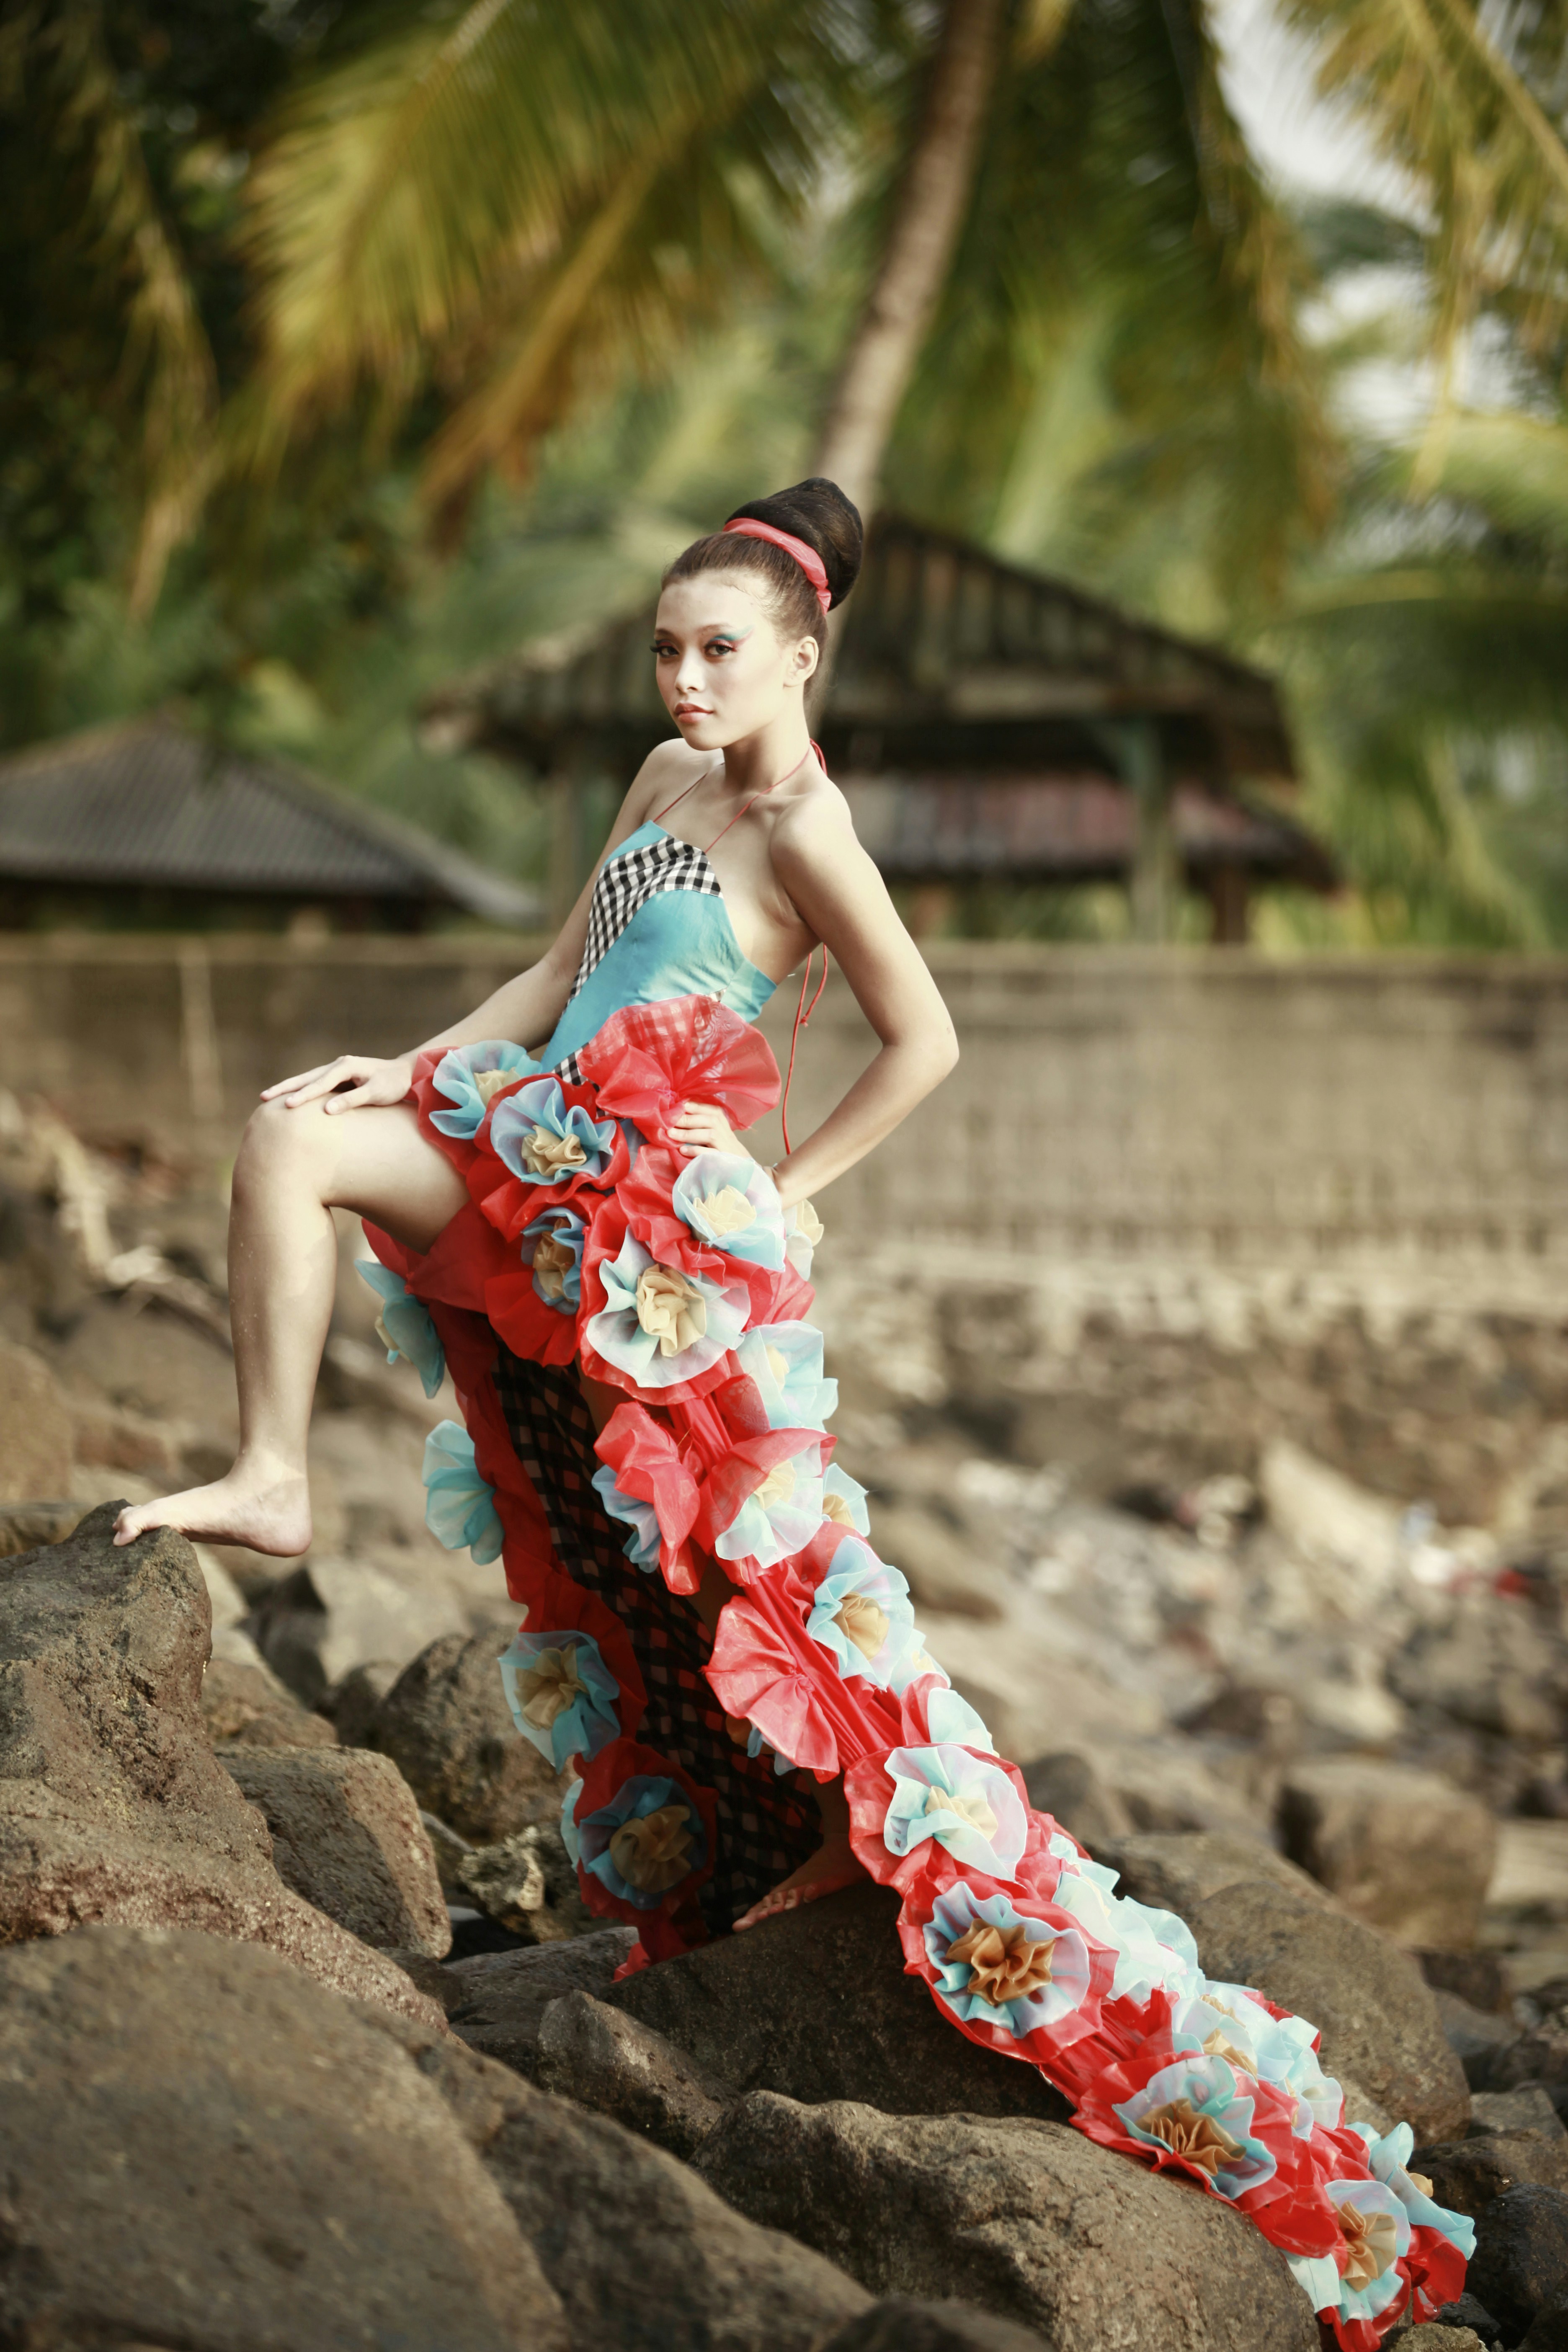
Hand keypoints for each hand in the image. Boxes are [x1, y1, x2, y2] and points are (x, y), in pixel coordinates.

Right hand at [261, 1053, 417, 1113]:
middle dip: (285, 1087)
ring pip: (308, 1078)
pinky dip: (300, 1089)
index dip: (304, 1095)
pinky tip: (288, 1097)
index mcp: (346, 1066)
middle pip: (306, 1077)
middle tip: (263, 1097)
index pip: (320, 1083)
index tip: (287, 1105)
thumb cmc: (392, 1085)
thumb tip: (327, 1110)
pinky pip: (315, 1083)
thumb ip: (352, 1100)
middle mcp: (338, 1065)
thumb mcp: (376, 1093)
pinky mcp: (338, 1077)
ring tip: (267, 1096)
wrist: (404, 1074)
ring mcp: (336, 1069)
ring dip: (289, 1087)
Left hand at [667, 1100, 743, 1157]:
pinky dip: (696, 1150)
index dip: (693, 1107)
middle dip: (687, 1120)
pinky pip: (710, 1153)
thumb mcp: (712, 1129)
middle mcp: (725, 1131)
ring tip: (671, 1134)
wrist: (738, 1165)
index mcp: (721, 1120)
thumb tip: (678, 1113)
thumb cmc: (719, 1145)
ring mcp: (725, 1145)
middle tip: (669, 1121)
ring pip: (709, 1135)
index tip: (678, 1107)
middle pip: (709, 1120)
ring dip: (689, 1134)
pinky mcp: (723, 1159)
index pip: (709, 1110)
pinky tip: (683, 1150)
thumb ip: (699, 1121)